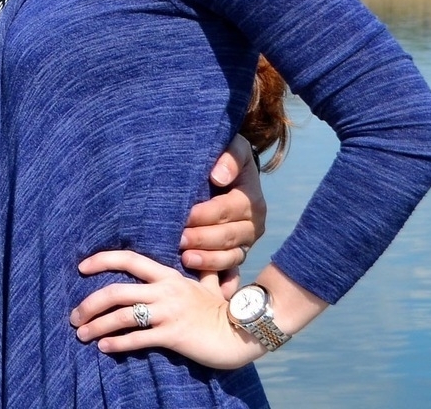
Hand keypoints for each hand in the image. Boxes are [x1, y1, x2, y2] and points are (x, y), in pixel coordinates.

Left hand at [71, 251, 262, 369]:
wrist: (242, 332)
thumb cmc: (223, 309)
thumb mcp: (207, 285)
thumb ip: (198, 270)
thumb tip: (195, 256)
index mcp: (168, 275)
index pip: (129, 259)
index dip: (102, 260)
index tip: (81, 267)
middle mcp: (164, 291)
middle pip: (115, 291)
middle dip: (89, 304)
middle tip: (74, 316)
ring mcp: (168, 313)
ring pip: (121, 316)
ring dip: (97, 326)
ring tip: (82, 335)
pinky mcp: (173, 335)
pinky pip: (138, 339)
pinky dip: (117, 344)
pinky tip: (104, 348)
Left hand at [180, 135, 265, 276]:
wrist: (228, 172)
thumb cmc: (226, 159)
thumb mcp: (234, 148)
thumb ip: (229, 157)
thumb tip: (218, 176)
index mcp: (251, 200)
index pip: (228, 210)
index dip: (205, 214)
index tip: (184, 216)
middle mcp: (252, 224)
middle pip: (228, 236)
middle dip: (202, 239)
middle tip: (178, 240)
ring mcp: (245, 243)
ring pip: (230, 256)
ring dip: (209, 260)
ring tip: (185, 259)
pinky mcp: (236, 255)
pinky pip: (231, 270)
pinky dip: (221, 278)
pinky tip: (204, 281)